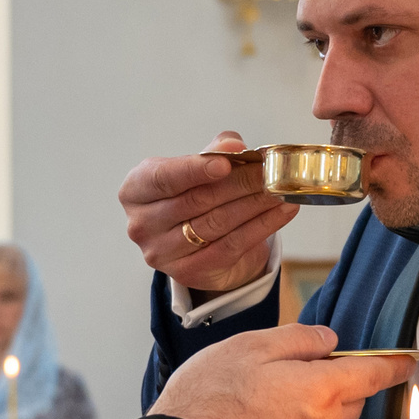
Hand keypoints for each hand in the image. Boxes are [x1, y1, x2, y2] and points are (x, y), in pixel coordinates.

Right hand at [120, 132, 299, 292]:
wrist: (195, 242)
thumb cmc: (192, 194)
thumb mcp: (195, 168)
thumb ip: (212, 153)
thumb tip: (234, 145)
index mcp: (135, 190)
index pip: (164, 177)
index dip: (196, 169)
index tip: (228, 162)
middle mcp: (141, 224)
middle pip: (197, 200)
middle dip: (239, 183)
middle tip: (270, 172)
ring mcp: (162, 253)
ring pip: (217, 224)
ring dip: (255, 205)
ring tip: (281, 189)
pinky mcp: (188, 273)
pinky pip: (231, 247)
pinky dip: (261, 227)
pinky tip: (282, 211)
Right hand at [150, 324, 409, 418]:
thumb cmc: (208, 399)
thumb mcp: (250, 347)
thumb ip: (298, 340)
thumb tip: (328, 342)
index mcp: (321, 390)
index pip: (373, 374)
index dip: (394, 364)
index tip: (407, 360)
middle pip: (353, 400)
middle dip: (344, 381)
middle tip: (306, 364)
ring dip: (319, 405)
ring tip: (274, 390)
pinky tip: (265, 417)